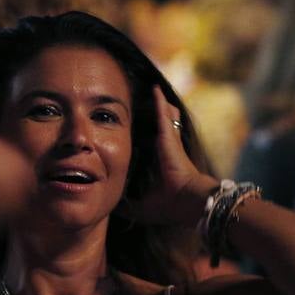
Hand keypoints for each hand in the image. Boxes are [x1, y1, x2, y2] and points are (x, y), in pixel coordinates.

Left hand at [124, 86, 215, 225]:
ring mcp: (168, 140)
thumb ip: (125, 205)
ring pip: (162, 117)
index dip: (142, 140)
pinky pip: (163, 113)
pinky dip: (158, 101)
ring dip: (157, 106)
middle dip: (149, 118)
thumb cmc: (168, 205)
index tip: (130, 134)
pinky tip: (154, 88)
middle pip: (157, 128)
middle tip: (135, 106)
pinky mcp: (167, 136)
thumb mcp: (140, 206)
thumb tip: (108, 207)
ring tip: (149, 91)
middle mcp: (165, 149)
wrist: (186, 202)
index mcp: (159, 164)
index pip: (150, 147)